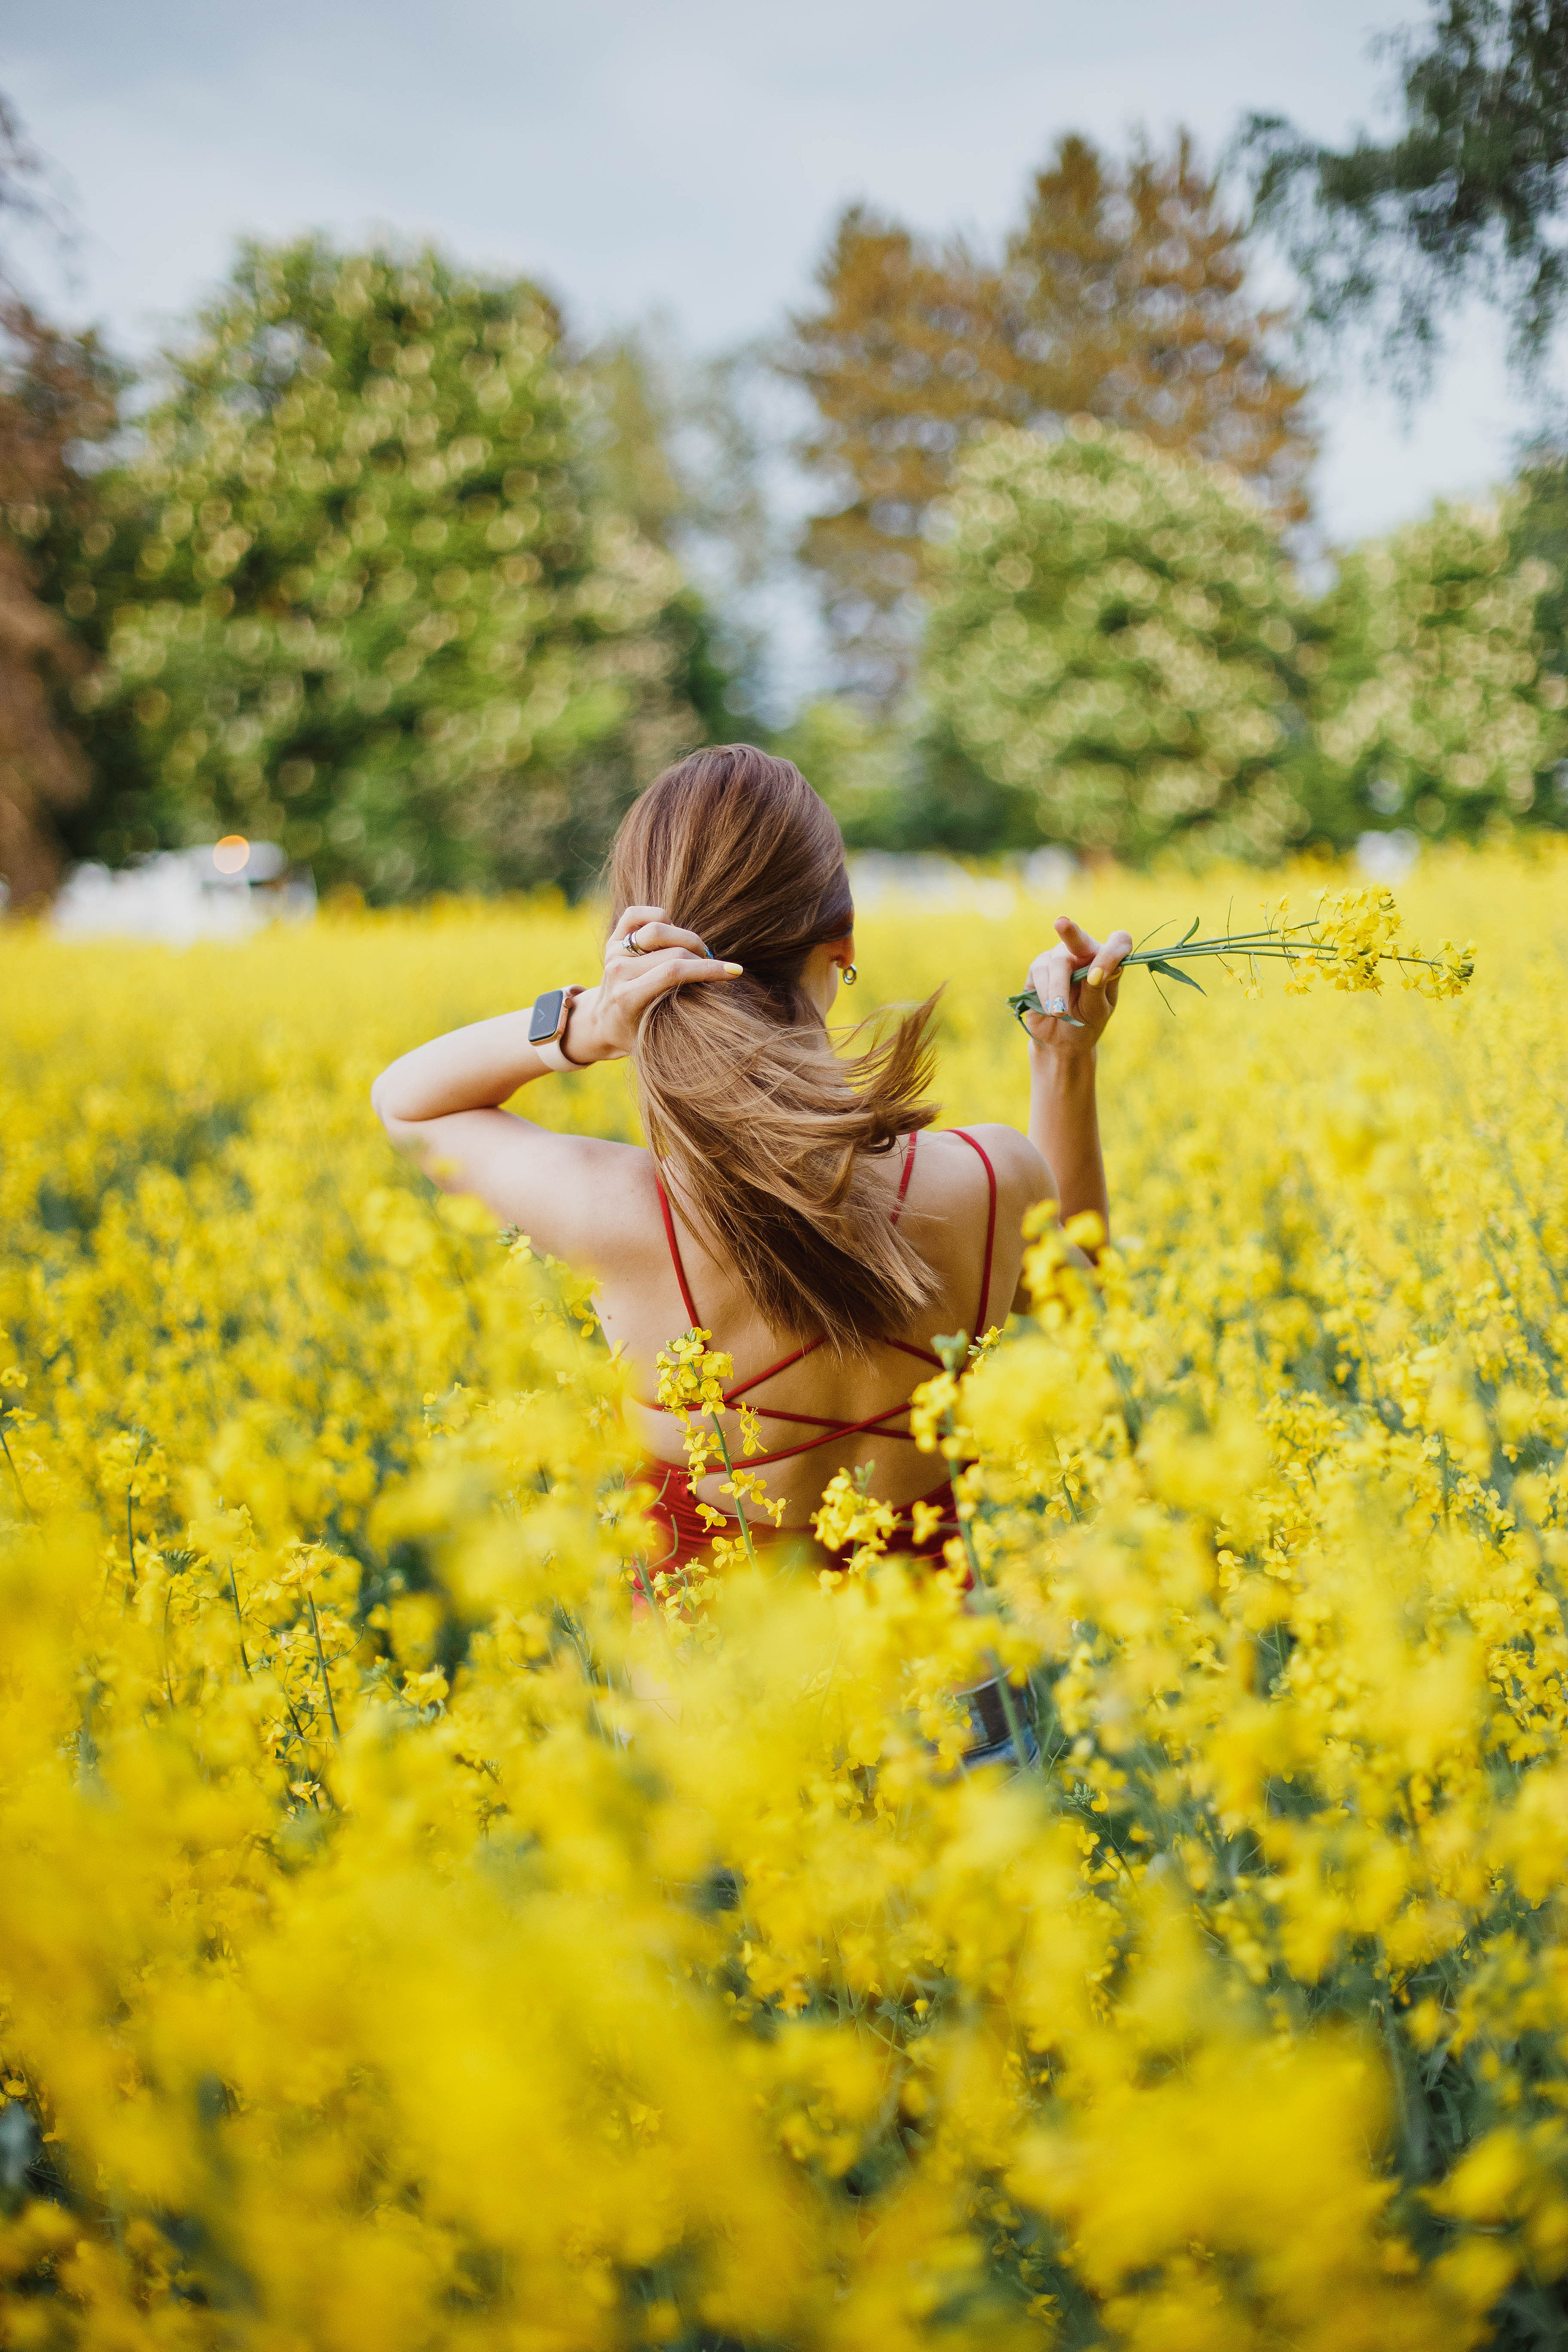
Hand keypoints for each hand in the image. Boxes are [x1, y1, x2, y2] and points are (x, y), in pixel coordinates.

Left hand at [567, 905, 741, 1062]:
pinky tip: (673, 931)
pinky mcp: (613, 939)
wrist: (601, 1024)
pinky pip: (636, 915)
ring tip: (697, 952)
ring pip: (658, 928)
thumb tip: (722, 1009)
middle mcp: (618, 971)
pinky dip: (658, 917)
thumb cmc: (635, 1036)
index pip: (673, 972)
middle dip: (702, 957)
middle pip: (672, 951)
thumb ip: (681, 1024)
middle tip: (716, 968)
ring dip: (686, 937)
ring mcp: (614, 953)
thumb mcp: (656, 1041)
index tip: (735, 972)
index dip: (709, 969)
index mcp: (628, 997)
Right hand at [1022, 917, 1132, 1054]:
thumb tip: (1093, 973)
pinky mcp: (1039, 968)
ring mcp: (1060, 958)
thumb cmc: (1087, 1024)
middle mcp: (1084, 953)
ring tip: (1059, 1012)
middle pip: (1080, 937)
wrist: (1061, 1042)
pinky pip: (1039, 971)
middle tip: (1061, 922)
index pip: (1118, 943)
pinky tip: (1049, 1009)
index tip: (1098, 976)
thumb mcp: (1098, 1010)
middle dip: (1070, 931)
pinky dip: (1045, 992)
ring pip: (1057, 962)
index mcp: (1107, 961)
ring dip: (1057, 989)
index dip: (1111, 953)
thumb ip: (1097, 989)